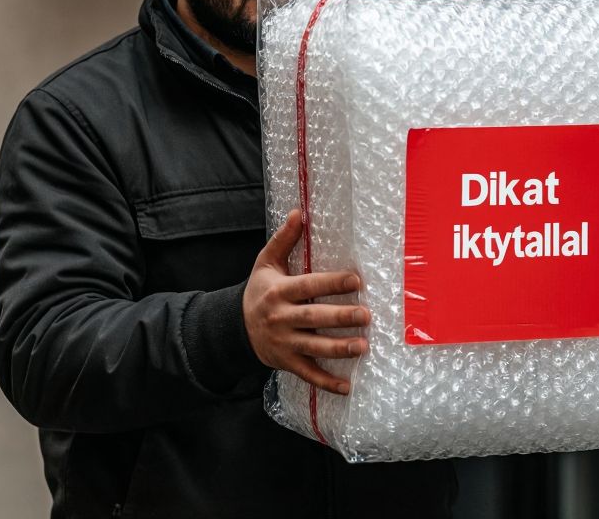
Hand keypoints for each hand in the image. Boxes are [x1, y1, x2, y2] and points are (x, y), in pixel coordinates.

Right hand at [244, 209, 369, 394]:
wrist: (233, 327)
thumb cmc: (258, 291)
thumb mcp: (265, 263)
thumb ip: (284, 239)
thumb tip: (299, 213)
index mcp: (279, 291)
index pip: (308, 286)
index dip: (331, 283)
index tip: (355, 279)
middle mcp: (281, 318)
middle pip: (314, 317)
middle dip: (340, 317)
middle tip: (365, 315)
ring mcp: (284, 342)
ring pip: (314, 347)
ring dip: (338, 348)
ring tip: (362, 347)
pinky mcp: (286, 362)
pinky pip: (308, 373)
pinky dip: (326, 382)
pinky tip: (347, 387)